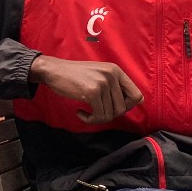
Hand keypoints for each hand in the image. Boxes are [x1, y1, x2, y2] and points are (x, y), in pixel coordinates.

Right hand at [29, 56, 143, 123]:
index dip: (127, 106)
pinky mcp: (92, 92)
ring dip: (98, 118)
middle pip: (123, 108)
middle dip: (109, 114)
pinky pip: (99, 116)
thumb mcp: (100, 74)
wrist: (54, 70)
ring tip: (88, 112)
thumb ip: (115, 85)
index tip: (112, 107)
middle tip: (96, 111)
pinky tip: (81, 113)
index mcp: (116, 71)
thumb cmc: (76, 75)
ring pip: (111, 114)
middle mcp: (112, 75)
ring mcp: (103, 83)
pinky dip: (90, 120)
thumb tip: (135, 103)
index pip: (137, 95)